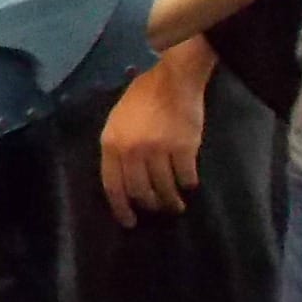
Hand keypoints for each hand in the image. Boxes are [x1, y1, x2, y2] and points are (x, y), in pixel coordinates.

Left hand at [97, 43, 209, 229]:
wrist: (173, 80)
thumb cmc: (144, 96)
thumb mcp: (118, 120)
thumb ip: (118, 146)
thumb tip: (123, 177)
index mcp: (112, 143)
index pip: (113, 185)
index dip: (121, 208)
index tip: (130, 222)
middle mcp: (132, 151)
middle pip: (140, 191)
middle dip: (150, 205)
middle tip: (158, 210)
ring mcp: (158, 151)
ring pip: (164, 188)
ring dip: (171, 201)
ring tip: (176, 205)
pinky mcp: (183, 149)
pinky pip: (185, 177)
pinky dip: (188, 183)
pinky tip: (189, 184)